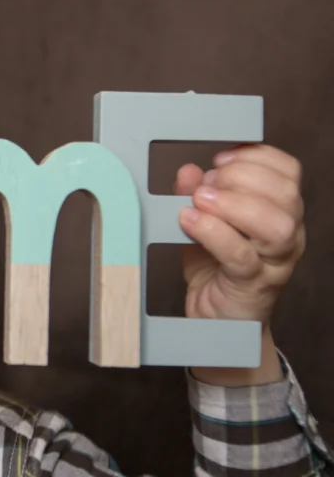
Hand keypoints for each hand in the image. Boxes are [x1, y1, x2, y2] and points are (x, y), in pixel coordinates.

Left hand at [174, 144, 305, 385]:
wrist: (217, 321)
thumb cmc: (214, 267)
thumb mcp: (202, 223)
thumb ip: (196, 195)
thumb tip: (188, 171)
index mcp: (280, 211)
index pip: (288, 171)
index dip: (256, 156)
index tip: (220, 157)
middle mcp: (287, 234)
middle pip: (286, 193)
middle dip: (242, 177)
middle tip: (206, 185)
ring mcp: (275, 262)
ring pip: (275, 225)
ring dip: (233, 204)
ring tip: (199, 201)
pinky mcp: (254, 285)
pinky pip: (242, 255)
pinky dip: (213, 232)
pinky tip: (188, 221)